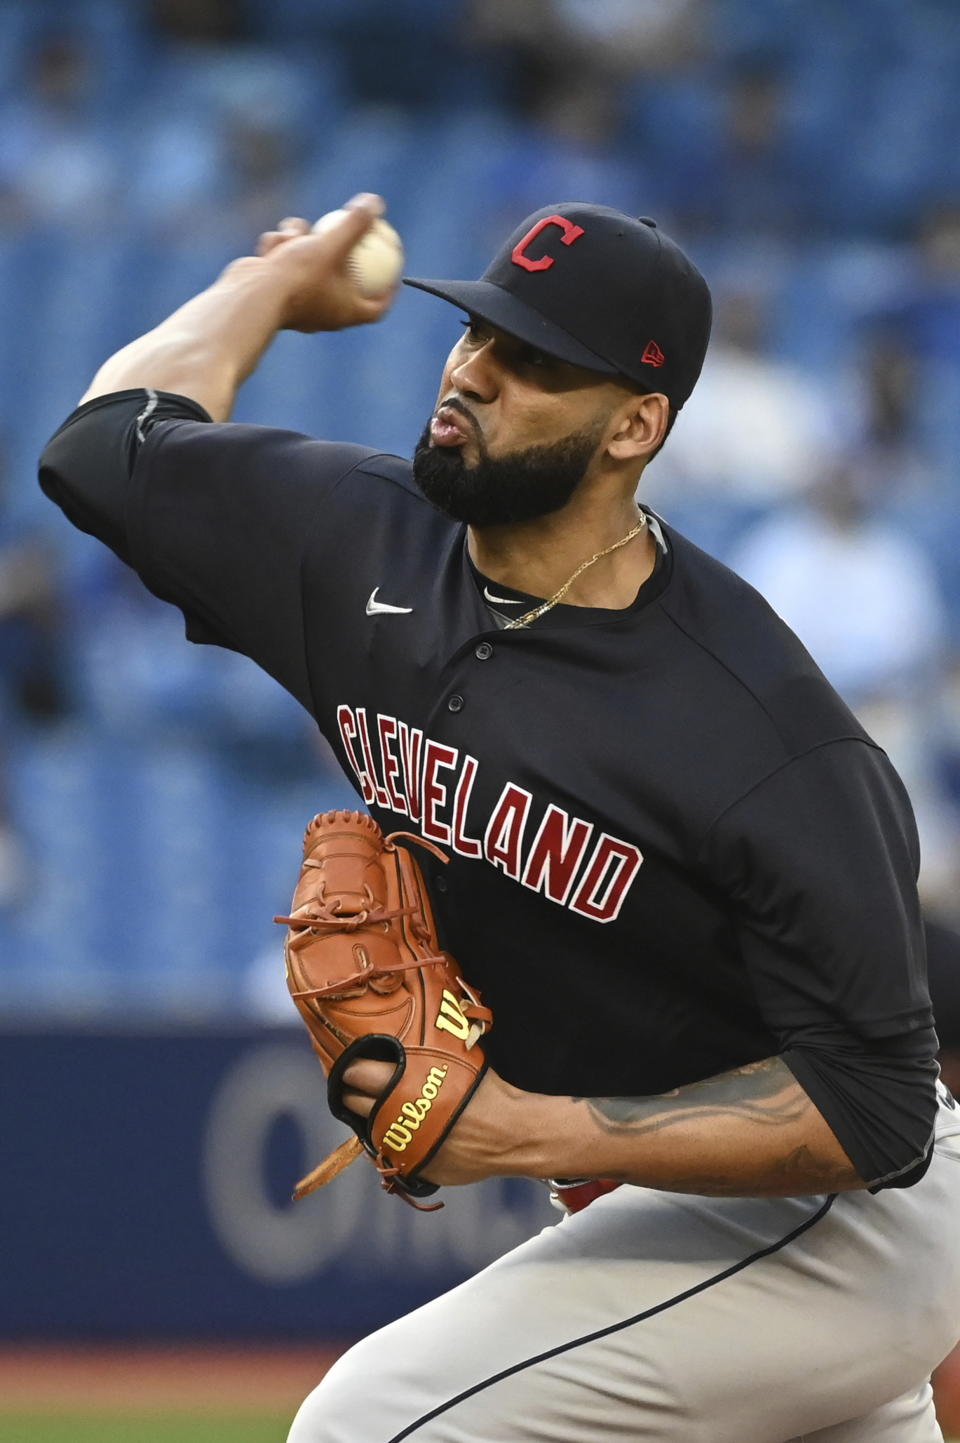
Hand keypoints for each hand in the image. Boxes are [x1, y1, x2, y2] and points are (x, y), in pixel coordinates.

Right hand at [249, 193, 397, 332]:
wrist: (250, 297)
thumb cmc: (298, 276)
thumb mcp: (332, 244)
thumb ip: (355, 225)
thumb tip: (376, 203)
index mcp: (344, 313)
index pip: (376, 308)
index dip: (389, 292)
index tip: (395, 273)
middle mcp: (323, 312)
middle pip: (344, 282)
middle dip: (345, 254)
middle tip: (354, 234)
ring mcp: (298, 302)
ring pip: (310, 261)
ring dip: (304, 240)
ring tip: (297, 231)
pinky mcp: (275, 290)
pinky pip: (286, 262)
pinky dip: (281, 248)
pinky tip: (272, 243)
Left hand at [340, 1058, 552, 1185]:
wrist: (511, 1134)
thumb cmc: (486, 1092)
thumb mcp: (454, 1061)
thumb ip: (424, 1056)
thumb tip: (403, 1043)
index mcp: (405, 1083)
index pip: (358, 1073)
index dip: (352, 1067)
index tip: (352, 1063)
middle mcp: (397, 1115)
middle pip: (354, 1101)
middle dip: (352, 1091)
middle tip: (356, 1084)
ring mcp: (402, 1143)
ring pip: (366, 1129)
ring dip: (367, 1117)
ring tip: (375, 1107)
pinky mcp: (411, 1165)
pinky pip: (388, 1151)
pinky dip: (390, 1139)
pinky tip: (400, 1130)